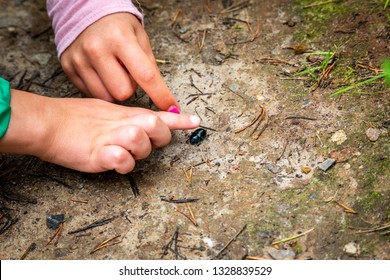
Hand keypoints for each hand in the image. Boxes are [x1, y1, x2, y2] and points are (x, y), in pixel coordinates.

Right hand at [0, 90, 199, 172]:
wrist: (47, 123)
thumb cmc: (75, 119)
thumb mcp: (107, 113)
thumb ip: (128, 118)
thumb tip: (147, 122)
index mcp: (126, 115)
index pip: (158, 116)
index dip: (179, 120)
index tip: (196, 121)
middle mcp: (122, 124)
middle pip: (156, 126)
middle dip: (158, 137)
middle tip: (143, 141)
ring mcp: (111, 139)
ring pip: (141, 141)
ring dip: (137, 150)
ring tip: (120, 150)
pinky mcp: (97, 155)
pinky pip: (121, 159)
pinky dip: (123, 163)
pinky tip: (113, 160)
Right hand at [60, 13, 178, 110]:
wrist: (86, 13)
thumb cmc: (118, 27)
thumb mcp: (140, 38)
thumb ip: (149, 66)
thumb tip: (164, 99)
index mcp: (120, 39)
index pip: (145, 75)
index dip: (160, 95)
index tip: (172, 107)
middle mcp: (97, 49)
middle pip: (123, 93)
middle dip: (130, 88)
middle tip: (127, 73)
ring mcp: (80, 59)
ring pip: (107, 97)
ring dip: (115, 91)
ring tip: (113, 73)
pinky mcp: (69, 68)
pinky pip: (91, 94)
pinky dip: (100, 88)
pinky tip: (100, 73)